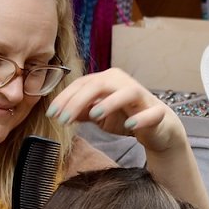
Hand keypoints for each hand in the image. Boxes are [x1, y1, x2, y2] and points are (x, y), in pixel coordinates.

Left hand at [48, 68, 186, 154]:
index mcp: (107, 81)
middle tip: (63, 120)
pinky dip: (140, 118)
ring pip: (127, 92)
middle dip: (78, 101)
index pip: (82, 84)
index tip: (51, 114)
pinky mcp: (157, 111)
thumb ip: (81, 111)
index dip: (65, 98)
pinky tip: (130, 125)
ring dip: (109, 103)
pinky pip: (150, 113)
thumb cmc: (126, 116)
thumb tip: (60, 113)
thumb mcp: (99, 115)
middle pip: (99, 85)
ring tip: (94, 116)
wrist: (157, 127)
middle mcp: (123, 83)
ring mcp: (142, 96)